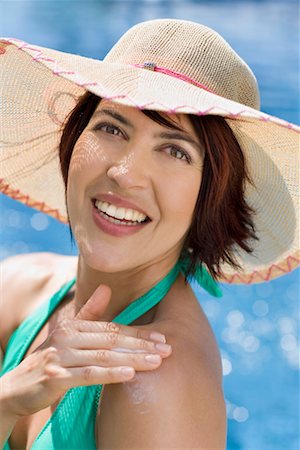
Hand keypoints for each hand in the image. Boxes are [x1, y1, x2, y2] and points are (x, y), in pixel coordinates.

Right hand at [0, 284, 170, 417]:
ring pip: (104, 356)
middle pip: (112, 340)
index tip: (162, 337)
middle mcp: (67, 337)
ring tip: (157, 362)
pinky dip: (110, 374)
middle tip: (168, 349)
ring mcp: (60, 357)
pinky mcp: (55, 378)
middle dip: (142, 345)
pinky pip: (88, 375)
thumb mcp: (67, 334)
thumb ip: (88, 313)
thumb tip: (106, 287)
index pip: (112, 328)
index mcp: (73, 326)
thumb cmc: (50, 359)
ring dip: (133, 359)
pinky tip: (130, 375)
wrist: (16, 386)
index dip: (138, 333)